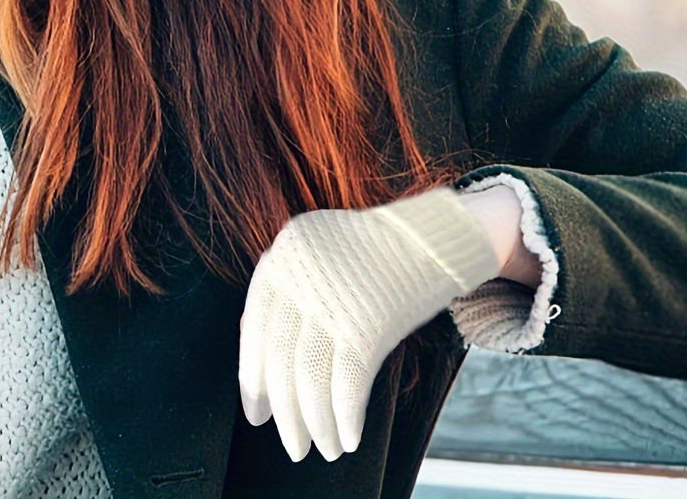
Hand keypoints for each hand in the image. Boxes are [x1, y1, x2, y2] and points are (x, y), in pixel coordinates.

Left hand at [237, 185, 499, 461]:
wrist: (435, 237)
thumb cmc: (375, 253)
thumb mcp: (319, 253)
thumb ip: (288, 291)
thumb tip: (257, 358)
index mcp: (284, 252)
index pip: (254, 324)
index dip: (252, 375)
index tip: (256, 413)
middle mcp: (301, 273)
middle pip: (280, 357)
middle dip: (284, 412)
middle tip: (292, 447)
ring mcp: (332, 298)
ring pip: (310, 378)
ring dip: (316, 425)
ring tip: (325, 450)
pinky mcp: (366, 323)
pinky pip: (345, 385)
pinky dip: (345, 418)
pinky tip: (349, 438)